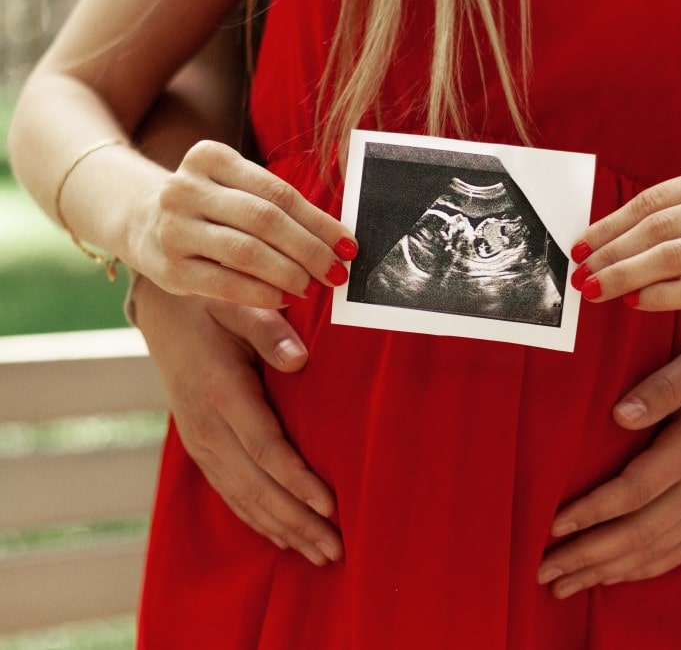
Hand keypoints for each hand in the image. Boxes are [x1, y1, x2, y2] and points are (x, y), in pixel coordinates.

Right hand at [131, 140, 359, 307]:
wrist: (139, 219)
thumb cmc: (210, 206)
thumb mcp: (235, 188)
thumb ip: (278, 206)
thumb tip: (338, 240)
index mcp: (211, 158)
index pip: (279, 193)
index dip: (319, 223)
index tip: (349, 246)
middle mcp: (186, 188)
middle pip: (265, 220)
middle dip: (309, 250)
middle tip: (337, 272)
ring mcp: (173, 228)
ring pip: (246, 252)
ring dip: (289, 273)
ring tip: (314, 286)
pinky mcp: (168, 269)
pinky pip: (224, 283)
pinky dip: (261, 293)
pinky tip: (284, 298)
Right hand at [132, 274, 342, 565]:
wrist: (164, 310)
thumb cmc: (211, 303)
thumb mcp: (237, 304)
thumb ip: (269, 330)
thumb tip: (301, 359)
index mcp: (221, 392)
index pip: (265, 448)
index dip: (298, 481)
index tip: (332, 505)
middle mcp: (206, 425)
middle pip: (256, 486)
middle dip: (298, 522)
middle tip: (337, 549)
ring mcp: (199, 440)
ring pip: (242, 497)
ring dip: (282, 529)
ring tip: (321, 555)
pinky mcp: (199, 446)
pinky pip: (228, 492)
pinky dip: (257, 519)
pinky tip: (284, 539)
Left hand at [536, 322, 680, 597]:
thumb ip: (661, 389)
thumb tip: (619, 414)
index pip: (632, 493)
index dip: (590, 513)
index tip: (551, 527)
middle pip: (637, 533)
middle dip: (587, 557)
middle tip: (542, 573)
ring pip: (655, 551)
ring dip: (607, 571)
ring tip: (564, 586)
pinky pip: (679, 552)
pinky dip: (643, 569)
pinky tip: (614, 576)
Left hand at [569, 157, 680, 326]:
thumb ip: (665, 218)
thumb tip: (594, 242)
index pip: (653, 200)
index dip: (609, 224)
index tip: (578, 247)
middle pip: (661, 227)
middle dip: (612, 253)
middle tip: (580, 273)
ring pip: (675, 257)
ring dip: (626, 275)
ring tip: (595, 289)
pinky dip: (659, 295)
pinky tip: (632, 301)